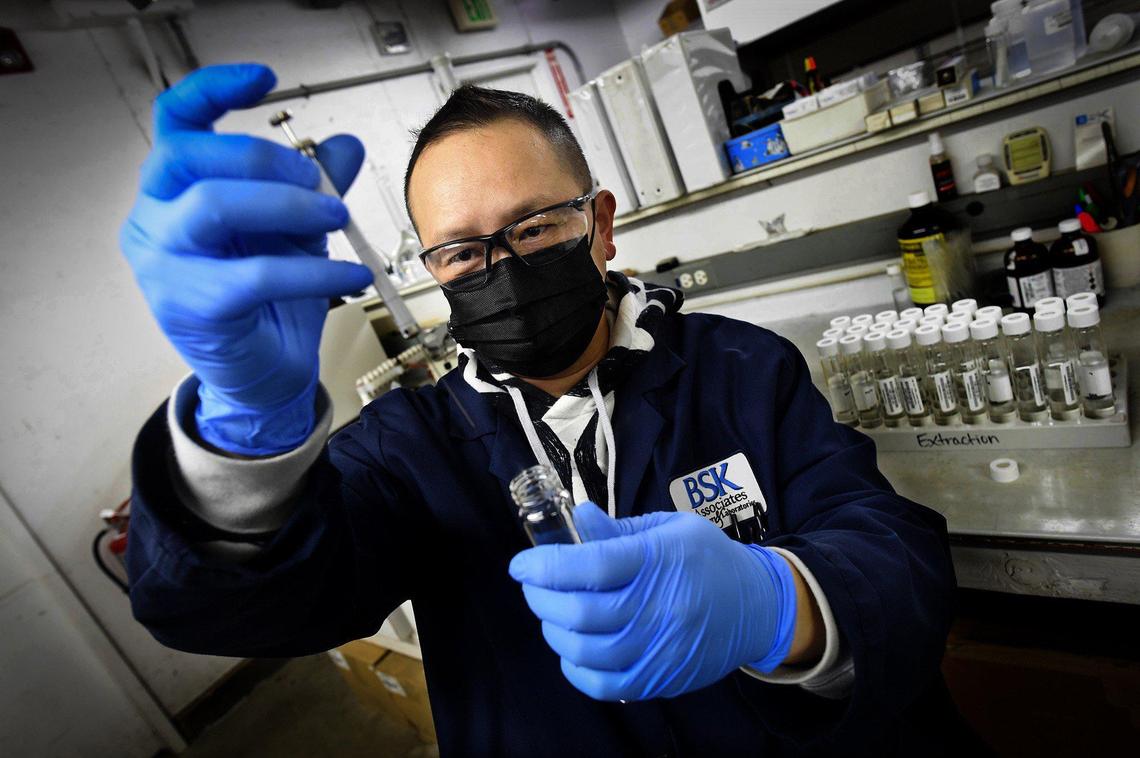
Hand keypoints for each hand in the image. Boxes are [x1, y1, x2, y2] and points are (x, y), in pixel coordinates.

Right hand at [120, 64, 373, 454]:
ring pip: (213, 205)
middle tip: (318, 184)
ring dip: (287, 205)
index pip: (175, 122)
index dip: (214, 91)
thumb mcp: (298, 231)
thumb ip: (317, 187)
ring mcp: (163, 265)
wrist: (264, 374)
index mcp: (174, 191)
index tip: (265, 81)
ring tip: (338, 218)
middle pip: (187, 155)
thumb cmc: (269, 300)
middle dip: (263, 159)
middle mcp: (155, 220)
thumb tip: (345, 145)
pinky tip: (350, 274)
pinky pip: (255, 275)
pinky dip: (313, 270)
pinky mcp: (192, 308)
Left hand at [508, 503, 796, 700]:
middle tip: (533, 586)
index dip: (545, 565)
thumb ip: (618, 528)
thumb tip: (576, 519)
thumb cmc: (706, 559)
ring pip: (586, 650)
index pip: (590, 566)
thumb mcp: (667, 528)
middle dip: (541, 598)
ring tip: (551, 614)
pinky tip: (571, 648)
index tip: (521, 565)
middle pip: (581, 611)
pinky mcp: (659, 679)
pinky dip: (575, 669)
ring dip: (554, 630)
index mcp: (657, 561)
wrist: (756, 606)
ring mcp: (658, 648)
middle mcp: (657, 607)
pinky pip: (604, 684)